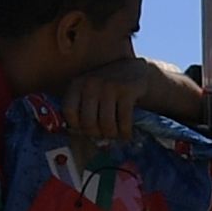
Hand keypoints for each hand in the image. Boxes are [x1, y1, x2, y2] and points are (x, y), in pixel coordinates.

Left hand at [58, 55, 196, 146]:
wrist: (144, 74)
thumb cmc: (115, 91)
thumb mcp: (94, 94)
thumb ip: (82, 109)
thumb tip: (67, 136)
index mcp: (78, 84)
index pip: (69, 114)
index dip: (79, 128)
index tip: (89, 132)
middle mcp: (91, 82)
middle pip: (88, 124)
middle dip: (99, 134)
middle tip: (108, 134)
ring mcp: (109, 85)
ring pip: (105, 126)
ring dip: (114, 135)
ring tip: (119, 133)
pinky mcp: (127, 90)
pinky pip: (122, 122)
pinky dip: (126, 132)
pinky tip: (128, 131)